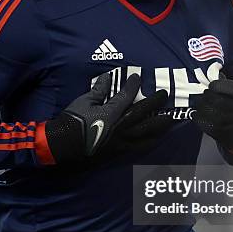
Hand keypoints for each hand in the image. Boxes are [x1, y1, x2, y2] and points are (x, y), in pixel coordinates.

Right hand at [45, 73, 171, 163]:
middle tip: (165, 96)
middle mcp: (121, 127)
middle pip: (145, 115)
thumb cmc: (72, 122)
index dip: (133, 85)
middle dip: (156, 104)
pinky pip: (140, 147)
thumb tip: (107, 77)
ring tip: (169, 119)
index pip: (127, 96)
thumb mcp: (83, 102)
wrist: (63, 146)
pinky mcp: (120, 153)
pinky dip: (150, 142)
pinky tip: (156, 139)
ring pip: (147, 134)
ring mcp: (122, 142)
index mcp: (111, 113)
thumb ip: (98, 90)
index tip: (137, 78)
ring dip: (160, 126)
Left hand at [191, 78, 232, 149]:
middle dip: (207, 95)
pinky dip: (197, 116)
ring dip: (201, 105)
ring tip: (200, 102)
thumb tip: (217, 73)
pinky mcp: (221, 134)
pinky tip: (197, 113)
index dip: (219, 85)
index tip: (212, 85)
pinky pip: (204, 122)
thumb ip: (230, 87)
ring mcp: (231, 125)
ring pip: (210, 111)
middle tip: (204, 94)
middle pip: (219, 100)